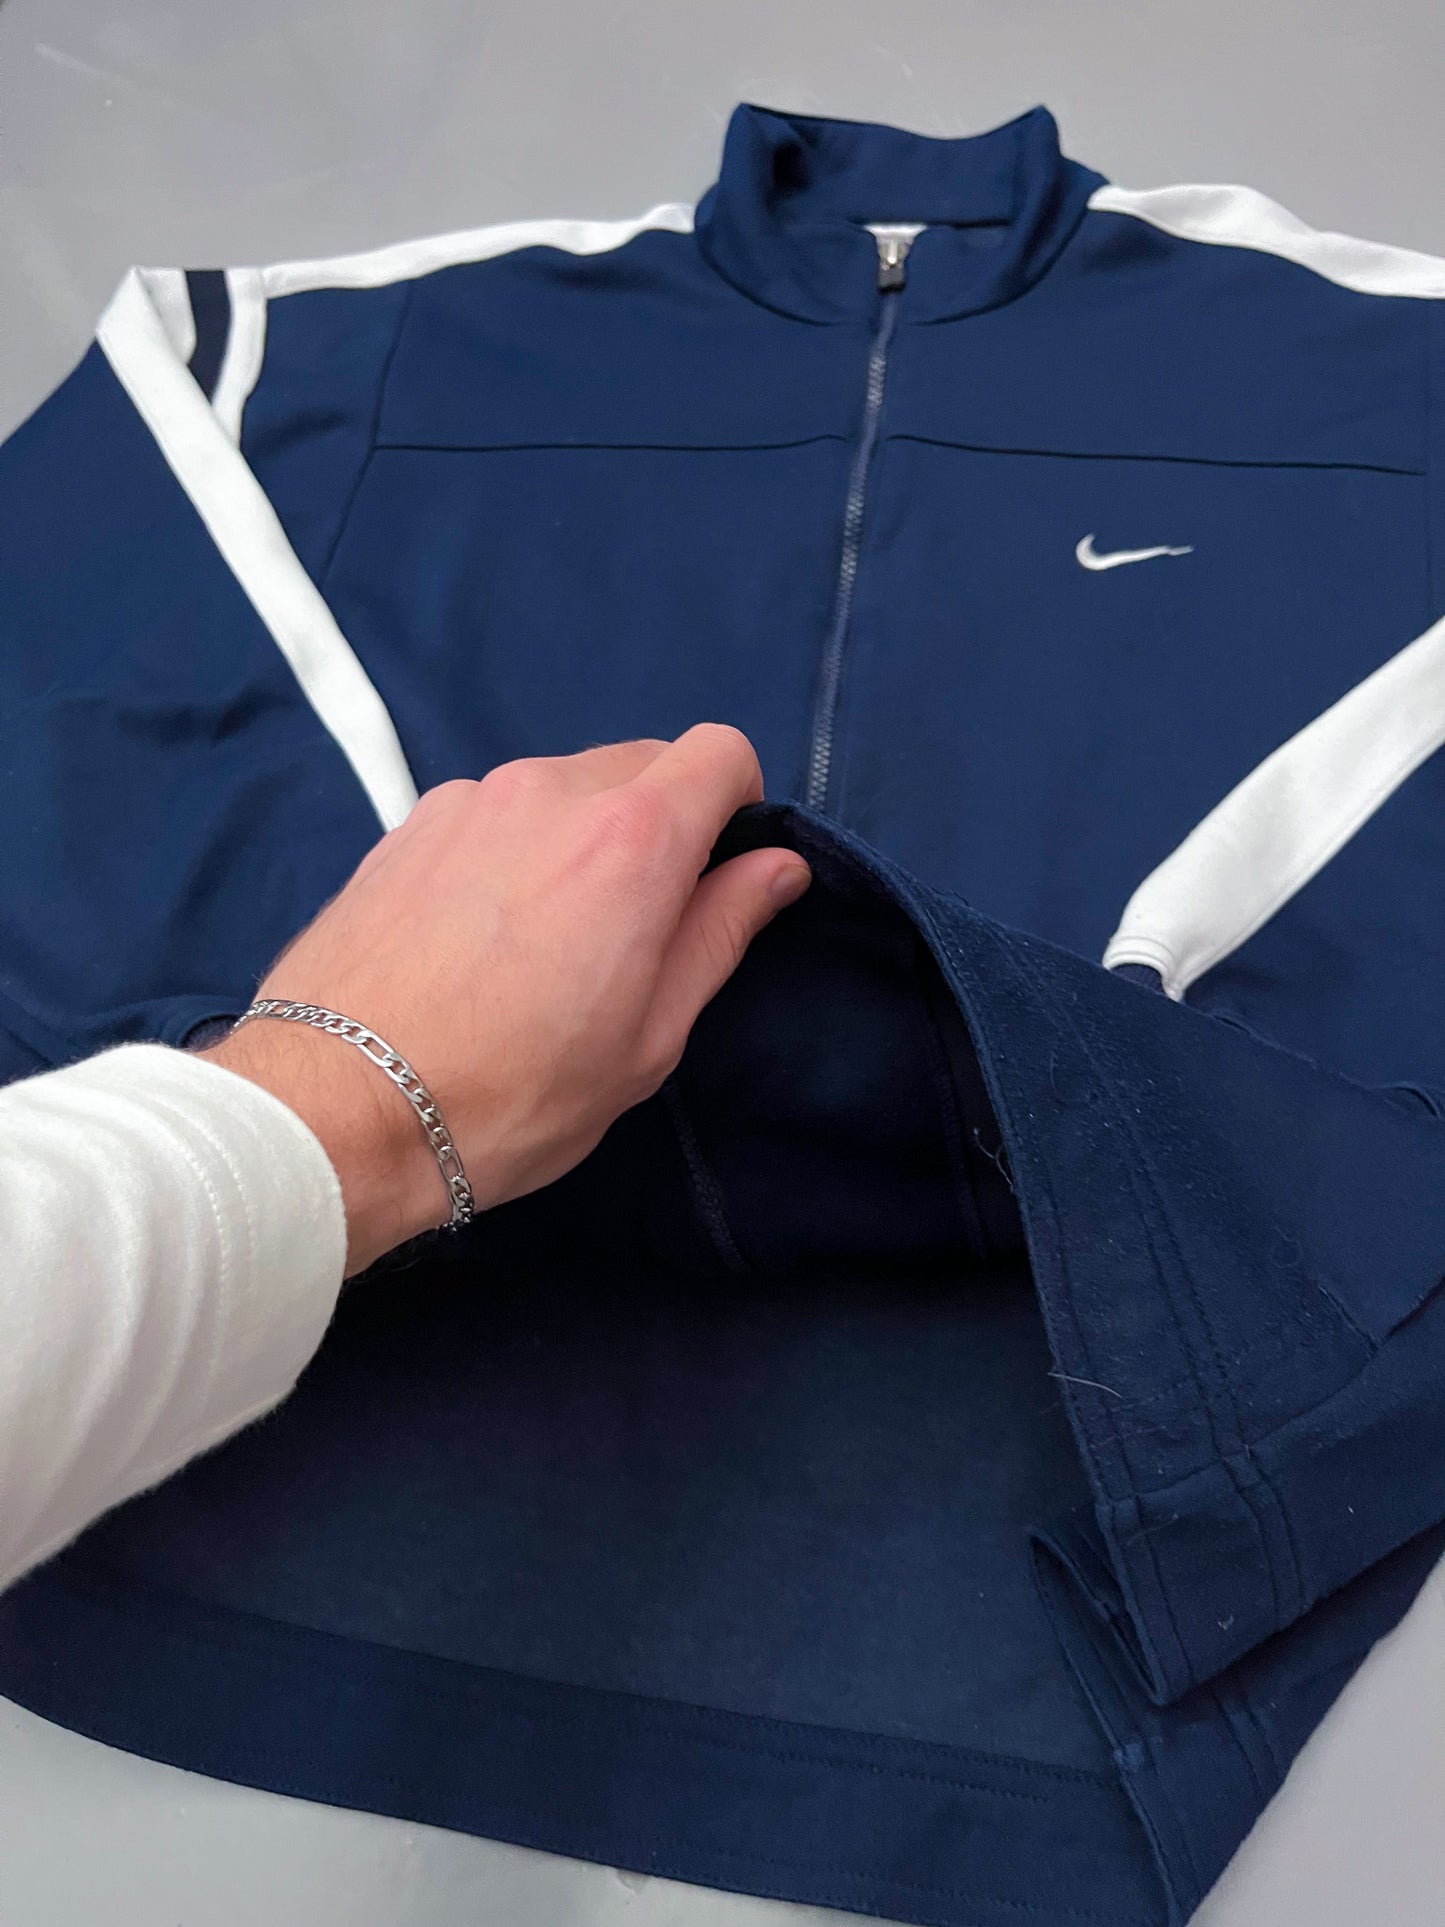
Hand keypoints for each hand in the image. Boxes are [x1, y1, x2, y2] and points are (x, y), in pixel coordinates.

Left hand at [201, 726, 809, 1273]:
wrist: (334, 1110)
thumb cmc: (511, 1095)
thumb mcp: (648, 1038)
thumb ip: (719, 933)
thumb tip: (775, 865)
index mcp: (631, 837)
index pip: (720, 752)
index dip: (736, 809)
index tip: (716, 879)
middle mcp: (549, 790)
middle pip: (642, 764)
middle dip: (660, 827)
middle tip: (632, 931)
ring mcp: (467, 799)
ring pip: (562, 789)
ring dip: (579, 839)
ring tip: (542, 943)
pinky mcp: (405, 824)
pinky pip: (493, 812)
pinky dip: (510, 851)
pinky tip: (477, 937)